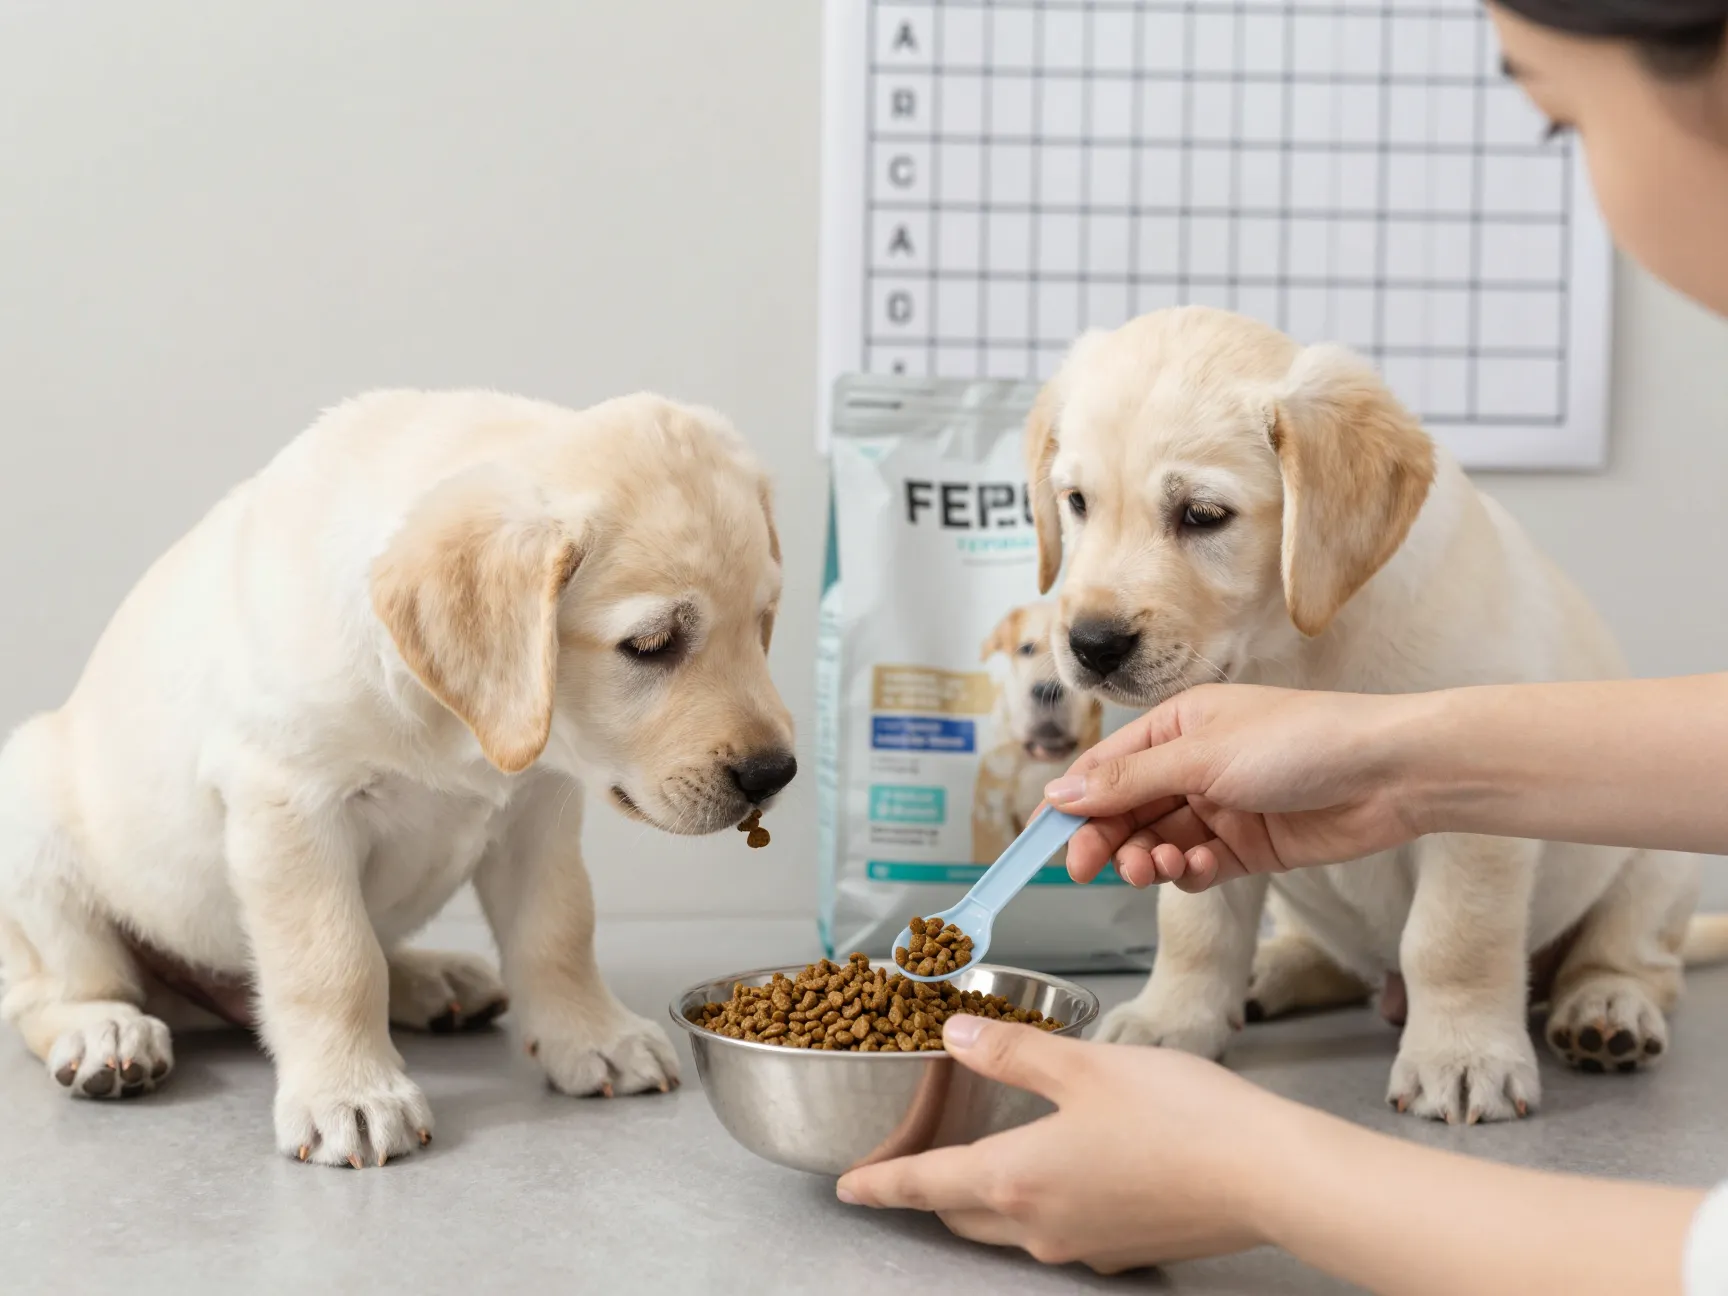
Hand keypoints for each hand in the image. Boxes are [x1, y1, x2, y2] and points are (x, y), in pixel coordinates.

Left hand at [836, 1015, 1294, 1272]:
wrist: (1266, 1175)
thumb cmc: (1177, 1114)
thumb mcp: (1081, 1065)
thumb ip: (1010, 1051)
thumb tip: (954, 1034)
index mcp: (1015, 1177)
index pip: (924, 1185)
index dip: (880, 1184)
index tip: (848, 1187)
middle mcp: (1040, 1225)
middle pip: (962, 1214)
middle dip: (931, 1192)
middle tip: (913, 1164)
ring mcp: (1083, 1246)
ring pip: (1010, 1227)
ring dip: (986, 1198)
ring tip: (986, 1159)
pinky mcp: (1125, 1250)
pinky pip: (1062, 1232)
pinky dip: (1044, 1203)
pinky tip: (1067, 1169)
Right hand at [1044, 684, 1422, 890]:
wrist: (1389, 774)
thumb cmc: (1302, 741)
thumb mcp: (1202, 756)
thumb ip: (1129, 781)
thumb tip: (1061, 791)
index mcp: (1178, 726)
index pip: (1108, 768)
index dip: (1075, 804)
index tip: (1047, 840)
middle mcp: (1194, 764)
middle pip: (1127, 810)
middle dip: (1107, 839)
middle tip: (1089, 868)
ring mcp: (1221, 806)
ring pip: (1160, 842)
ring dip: (1149, 859)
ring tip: (1156, 867)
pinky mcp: (1249, 845)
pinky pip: (1200, 866)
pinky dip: (1191, 873)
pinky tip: (1199, 868)